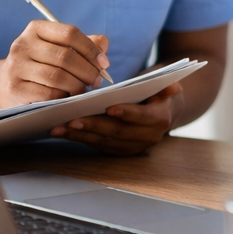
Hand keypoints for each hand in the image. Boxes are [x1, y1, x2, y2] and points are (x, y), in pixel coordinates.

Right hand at [0, 21, 110, 106]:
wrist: (2, 83)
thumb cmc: (39, 63)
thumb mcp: (57, 48)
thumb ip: (82, 44)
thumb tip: (103, 43)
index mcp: (36, 29)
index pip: (70, 33)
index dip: (91, 49)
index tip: (104, 63)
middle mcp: (23, 44)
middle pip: (65, 57)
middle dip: (87, 71)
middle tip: (97, 80)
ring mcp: (17, 67)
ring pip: (58, 77)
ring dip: (77, 85)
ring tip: (84, 89)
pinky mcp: (15, 88)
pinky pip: (48, 94)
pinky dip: (64, 97)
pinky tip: (69, 97)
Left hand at [52, 81, 180, 155]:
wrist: (164, 110)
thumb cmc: (159, 91)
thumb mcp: (166, 83)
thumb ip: (166, 83)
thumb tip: (172, 87)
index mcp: (160, 119)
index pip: (142, 117)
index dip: (127, 113)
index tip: (109, 108)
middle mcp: (148, 137)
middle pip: (118, 132)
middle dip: (94, 126)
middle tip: (72, 119)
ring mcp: (133, 147)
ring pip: (105, 141)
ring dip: (81, 135)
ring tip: (60, 127)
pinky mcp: (120, 150)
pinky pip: (98, 146)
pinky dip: (80, 139)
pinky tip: (63, 133)